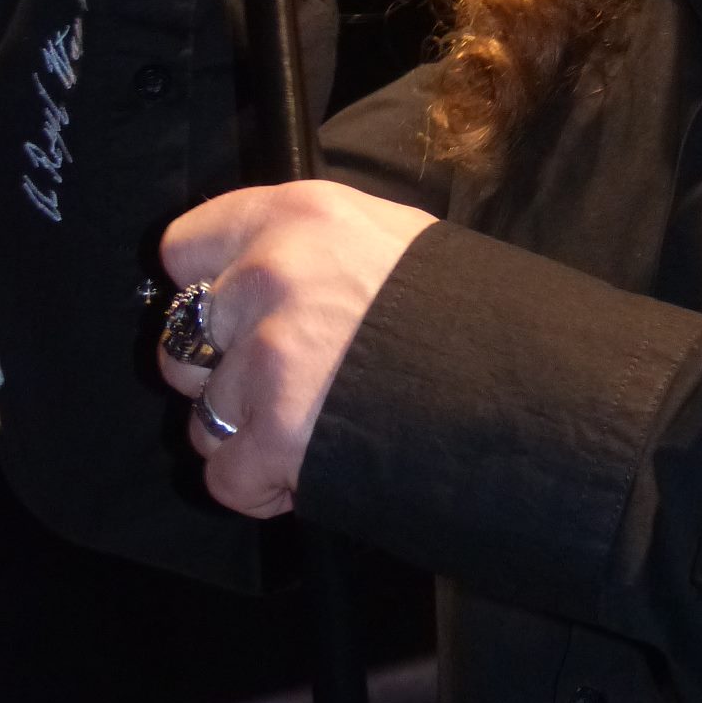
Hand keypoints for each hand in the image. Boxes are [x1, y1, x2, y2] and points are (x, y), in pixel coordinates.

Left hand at [158, 181, 436, 517]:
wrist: (519, 380)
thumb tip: (253, 278)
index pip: (184, 247)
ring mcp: (268, 356)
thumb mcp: (389, 239)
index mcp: (298, 216)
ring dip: (248, 435)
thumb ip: (311, 250)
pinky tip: (313, 465)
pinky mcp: (273, 433)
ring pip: (202, 418)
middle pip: (182, 343)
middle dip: (223, 374)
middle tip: (289, 383)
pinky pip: (226, 477)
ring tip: (316, 427)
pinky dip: (263, 486)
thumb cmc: (459, 309)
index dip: (208, 289)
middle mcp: (270, 275)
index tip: (235, 315)